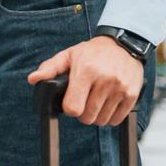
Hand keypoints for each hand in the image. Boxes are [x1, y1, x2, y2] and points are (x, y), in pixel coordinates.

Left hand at [28, 36, 143, 126]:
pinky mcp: (132, 95)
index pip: (73, 108)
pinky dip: (110, 117)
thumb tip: (33, 79)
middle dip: (82, 113)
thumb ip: (50, 68)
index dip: (69, 108)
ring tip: (95, 101)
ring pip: (102, 121)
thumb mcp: (69, 55)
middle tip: (83, 101)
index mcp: (86, 71)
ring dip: (96, 116)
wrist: (124, 44)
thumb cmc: (93, 52)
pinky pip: (117, 120)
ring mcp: (120, 88)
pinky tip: (107, 104)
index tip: (71, 102)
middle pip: (87, 117)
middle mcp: (104, 80)